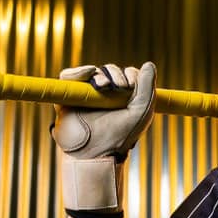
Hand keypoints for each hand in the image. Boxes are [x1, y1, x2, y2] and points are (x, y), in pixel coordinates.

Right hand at [51, 62, 155, 217]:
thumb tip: (149, 64)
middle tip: (120, 86)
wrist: (97, 154)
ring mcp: (86, 96)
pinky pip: (68, 76)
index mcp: (122, 98)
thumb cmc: (120, 136)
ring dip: (102, 73)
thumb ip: (148, 87)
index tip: (132, 84)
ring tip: (105, 85)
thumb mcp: (142, 110)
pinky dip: (78, 71)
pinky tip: (90, 72)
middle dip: (117, 73)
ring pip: (93, 72)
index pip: (126, 75)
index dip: (131, 74)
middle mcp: (104, 96)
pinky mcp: (68, 98)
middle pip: (110, 70)